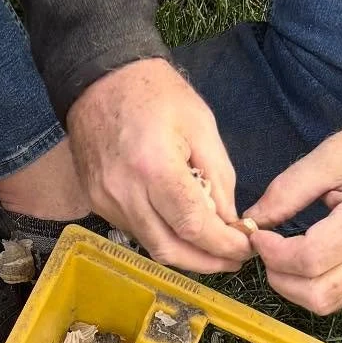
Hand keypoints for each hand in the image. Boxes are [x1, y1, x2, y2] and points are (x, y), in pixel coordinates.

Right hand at [68, 60, 254, 273]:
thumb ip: (219, 179)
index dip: (222, 245)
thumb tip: (230, 223)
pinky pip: (137, 232)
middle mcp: (125, 192)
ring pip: (152, 246)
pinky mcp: (97, 203)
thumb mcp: (201, 126)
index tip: (244, 248)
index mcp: (153, 167)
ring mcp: (106, 201)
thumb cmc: (155, 94)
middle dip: (206, 262)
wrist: (100, 80)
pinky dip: (164, 236)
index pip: (192, 225)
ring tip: (211, 246)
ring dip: (186, 254)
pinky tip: (180, 227)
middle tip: (232, 260)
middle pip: (170, 249)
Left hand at [247, 121, 341, 313]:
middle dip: (279, 276)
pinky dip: (309, 288)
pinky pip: (336, 297)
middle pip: (316, 294)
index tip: (258, 234)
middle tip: (267, 248)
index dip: (274, 253)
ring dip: (292, 287)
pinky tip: (299, 263)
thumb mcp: (330, 156)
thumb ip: (287, 190)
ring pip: (324, 303)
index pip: (310, 259)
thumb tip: (254, 220)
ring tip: (280, 255)